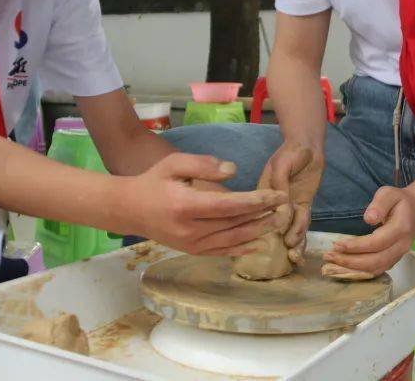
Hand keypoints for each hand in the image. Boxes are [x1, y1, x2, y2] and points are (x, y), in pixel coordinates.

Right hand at [122, 152, 288, 255]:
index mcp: (186, 206)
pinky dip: (241, 248)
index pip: (229, 206)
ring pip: (231, 240)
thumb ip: (203, 165)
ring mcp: (190, 245)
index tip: (277, 194)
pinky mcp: (191, 251)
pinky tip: (258, 243)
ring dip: (258, 232)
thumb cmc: (153, 181)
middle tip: (286, 206)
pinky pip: (221, 252)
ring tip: (278, 222)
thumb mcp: (174, 164)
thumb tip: (233, 170)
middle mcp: (190, 230)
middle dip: (263, 215)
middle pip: (235, 224)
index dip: (256, 201)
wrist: (129, 209)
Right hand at [259, 143, 323, 262]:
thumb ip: (280, 185)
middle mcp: (274, 203)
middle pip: (275, 225)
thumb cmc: (290, 153)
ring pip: (290, 227)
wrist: (307, 147)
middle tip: (288, 253)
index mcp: (263, 193)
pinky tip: (301, 248)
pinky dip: (302, 234)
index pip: (261, 213)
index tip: (267, 243)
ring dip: (293, 242)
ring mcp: (289, 205)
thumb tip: (281, 209)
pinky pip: (303, 222)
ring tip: (295, 255)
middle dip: (279, 241)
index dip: (263, 229)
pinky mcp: (303, 206)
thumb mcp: (281, 165)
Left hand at [322, 186, 414, 275]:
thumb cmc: (399, 200)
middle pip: (376, 260)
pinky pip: (377, 270)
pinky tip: (344, 268)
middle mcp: (402, 246)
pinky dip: (360, 272)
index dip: (356, 246)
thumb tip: (368, 219)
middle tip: (329, 256)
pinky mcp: (394, 259)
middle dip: (350, 261)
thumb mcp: (389, 194)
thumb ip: (379, 204)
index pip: (377, 243)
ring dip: (353, 269)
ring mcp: (399, 255)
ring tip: (332, 262)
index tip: (337, 244)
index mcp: (400, 229)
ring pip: (376, 268)